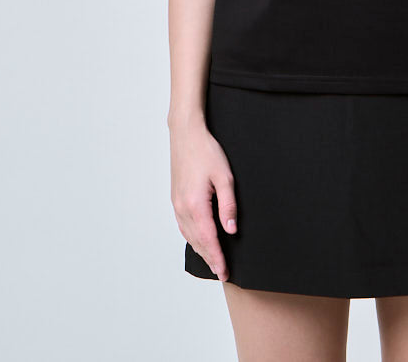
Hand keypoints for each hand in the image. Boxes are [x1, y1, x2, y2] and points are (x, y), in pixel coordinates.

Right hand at [169, 115, 237, 280]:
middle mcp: (183, 208)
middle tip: (221, 273)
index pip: (208, 240)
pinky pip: (183, 226)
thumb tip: (231, 230)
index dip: (217, 258)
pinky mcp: (176, 198)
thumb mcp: (224, 177)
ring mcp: (177, 204)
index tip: (224, 273)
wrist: (186, 134)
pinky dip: (192, 237)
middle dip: (210, 258)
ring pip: (188, 235)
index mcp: (195, 205)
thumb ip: (228, 205)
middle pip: (197, 241)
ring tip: (212, 261)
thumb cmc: (206, 151)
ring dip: (200, 250)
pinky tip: (198, 240)